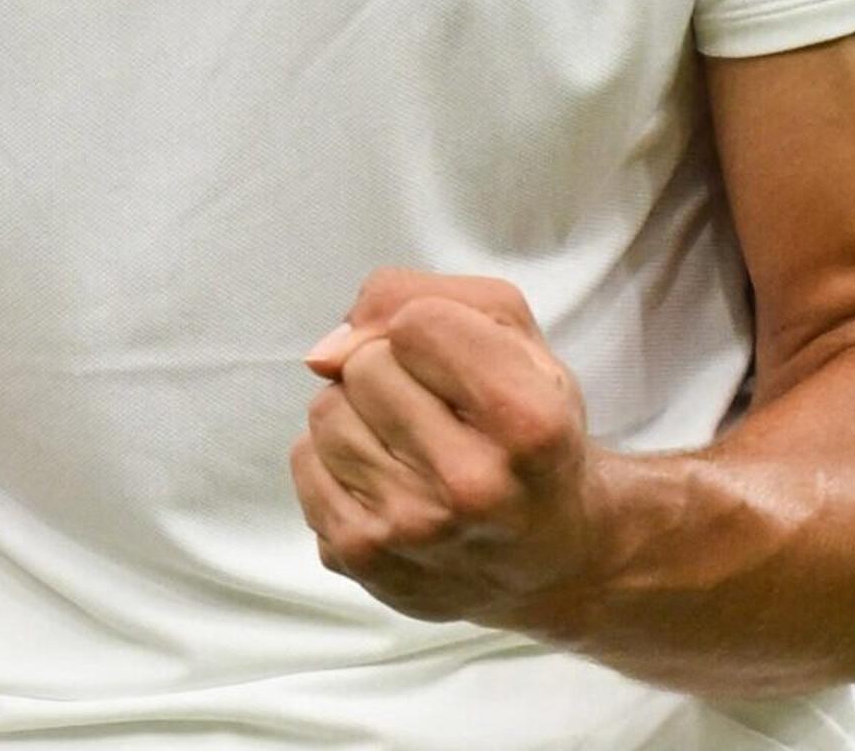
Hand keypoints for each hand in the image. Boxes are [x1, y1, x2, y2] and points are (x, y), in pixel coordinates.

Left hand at [292, 271, 610, 630]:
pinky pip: (304, 460)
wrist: (551, 555)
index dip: (432, 328)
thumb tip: (325, 354)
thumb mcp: (512, 338)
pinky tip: (390, 483)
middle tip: (441, 413)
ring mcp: (412, 530)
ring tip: (415, 448)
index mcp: (528, 424)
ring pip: (325, 410)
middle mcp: (473, 486)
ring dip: (359, 415)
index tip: (463, 366)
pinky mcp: (362, 557)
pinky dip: (336, 460)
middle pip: (364, 365)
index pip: (417, 323)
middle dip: (393, 371)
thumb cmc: (528, 429)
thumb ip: (417, 297)